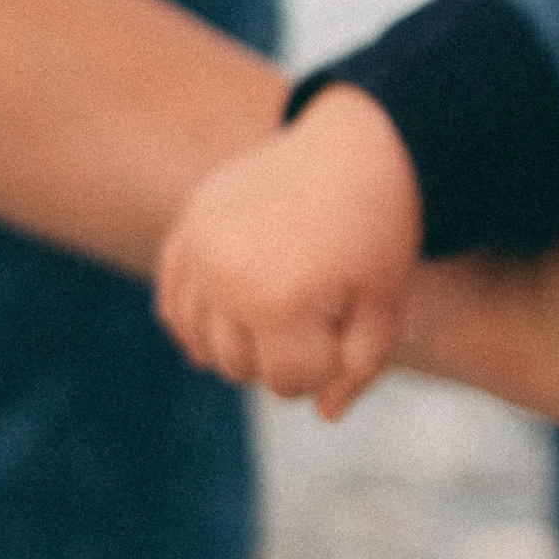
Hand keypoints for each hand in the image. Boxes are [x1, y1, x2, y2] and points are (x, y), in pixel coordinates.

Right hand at [156, 86, 421, 418]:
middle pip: (240, 367)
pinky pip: (172, 297)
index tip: (348, 333)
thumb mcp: (386, 304)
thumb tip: (323, 414)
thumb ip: (358, 369)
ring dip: (239, 341)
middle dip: (282, 358)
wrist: (358, 144)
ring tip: (281, 317)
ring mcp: (200, 248)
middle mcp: (226, 276)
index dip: (323, 369)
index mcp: (279, 300)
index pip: (287, 383)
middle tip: (320, 321)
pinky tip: (220, 327)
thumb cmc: (380, 228)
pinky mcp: (188, 226)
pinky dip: (192, 319)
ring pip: (202, 339)